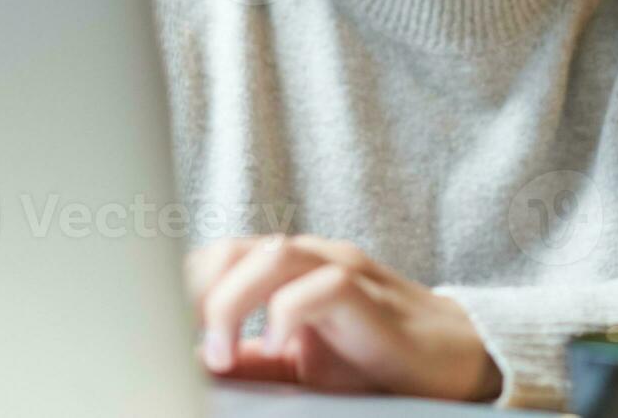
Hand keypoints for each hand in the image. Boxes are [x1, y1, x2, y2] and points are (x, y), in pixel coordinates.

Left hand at [187, 234, 502, 401]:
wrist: (456, 360)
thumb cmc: (374, 361)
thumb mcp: (298, 366)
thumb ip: (251, 362)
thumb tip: (192, 367)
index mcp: (286, 270)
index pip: (217, 257)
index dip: (183, 289)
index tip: (161, 333)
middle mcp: (310, 258)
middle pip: (233, 249)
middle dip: (197, 295)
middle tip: (191, 346)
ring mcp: (342, 270)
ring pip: (270, 258)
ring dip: (231, 305)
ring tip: (221, 352)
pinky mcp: (370, 296)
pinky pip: (321, 287)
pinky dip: (288, 315)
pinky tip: (279, 349)